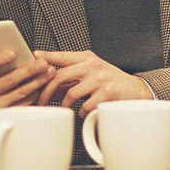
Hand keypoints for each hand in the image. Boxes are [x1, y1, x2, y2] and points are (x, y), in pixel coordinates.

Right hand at [0, 50, 55, 111]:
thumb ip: (3, 62)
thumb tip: (22, 51)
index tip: (13, 53)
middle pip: (8, 80)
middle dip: (28, 70)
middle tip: (43, 63)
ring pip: (19, 92)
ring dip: (37, 81)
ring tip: (50, 72)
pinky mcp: (7, 115)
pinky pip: (25, 102)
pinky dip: (37, 92)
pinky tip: (46, 84)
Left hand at [36, 50, 152, 113]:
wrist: (136, 90)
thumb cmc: (110, 81)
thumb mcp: (92, 70)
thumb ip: (72, 72)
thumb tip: (45, 79)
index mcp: (87, 58)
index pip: (62, 56)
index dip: (46, 58)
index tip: (33, 59)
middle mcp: (93, 66)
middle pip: (60, 76)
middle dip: (46, 91)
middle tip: (41, 101)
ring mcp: (100, 79)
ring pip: (71, 94)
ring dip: (65, 105)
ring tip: (65, 108)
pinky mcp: (106, 93)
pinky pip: (85, 106)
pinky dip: (82, 113)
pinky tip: (84, 112)